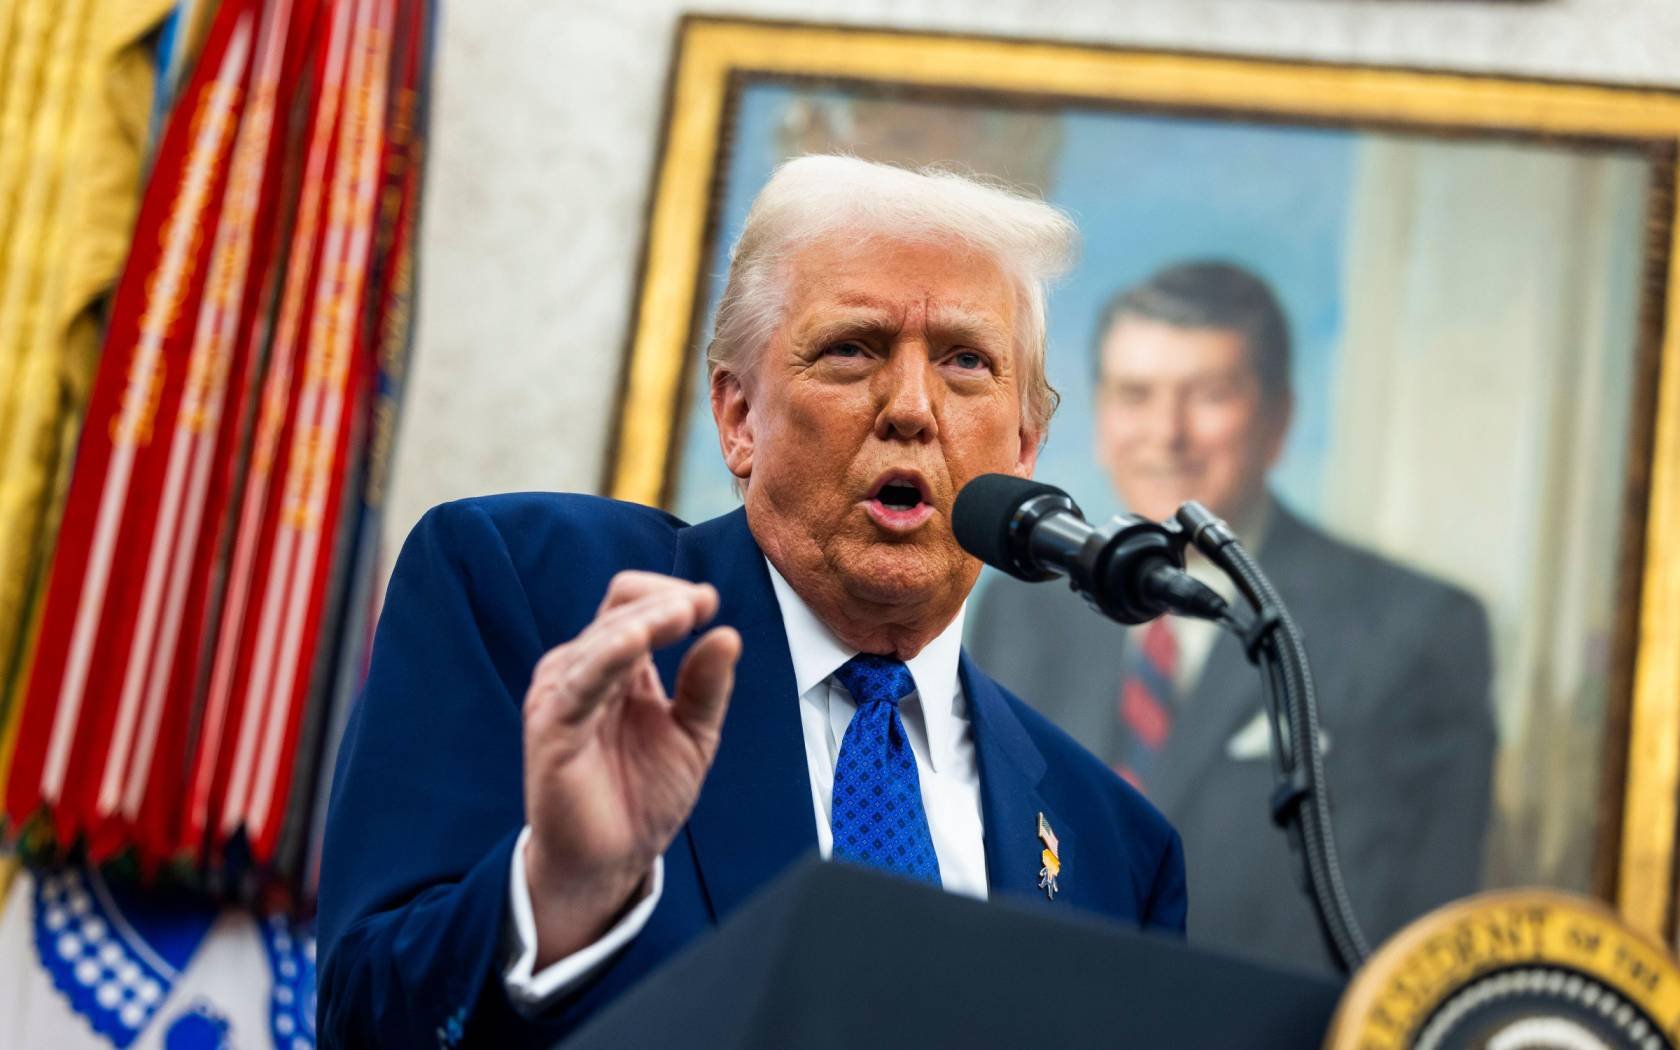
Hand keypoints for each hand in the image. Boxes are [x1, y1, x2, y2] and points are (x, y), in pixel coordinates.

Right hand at [521, 571, 740, 963]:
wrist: (613, 860)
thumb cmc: (645, 796)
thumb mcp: (694, 735)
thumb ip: (706, 686)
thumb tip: (728, 633)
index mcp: (618, 666)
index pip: (632, 604)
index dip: (669, 595)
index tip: (710, 602)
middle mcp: (586, 671)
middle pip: (618, 610)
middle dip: (665, 602)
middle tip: (703, 605)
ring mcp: (564, 695)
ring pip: (602, 639)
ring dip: (645, 622)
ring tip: (684, 614)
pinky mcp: (552, 726)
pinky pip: (580, 682)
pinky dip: (609, 657)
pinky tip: (638, 644)